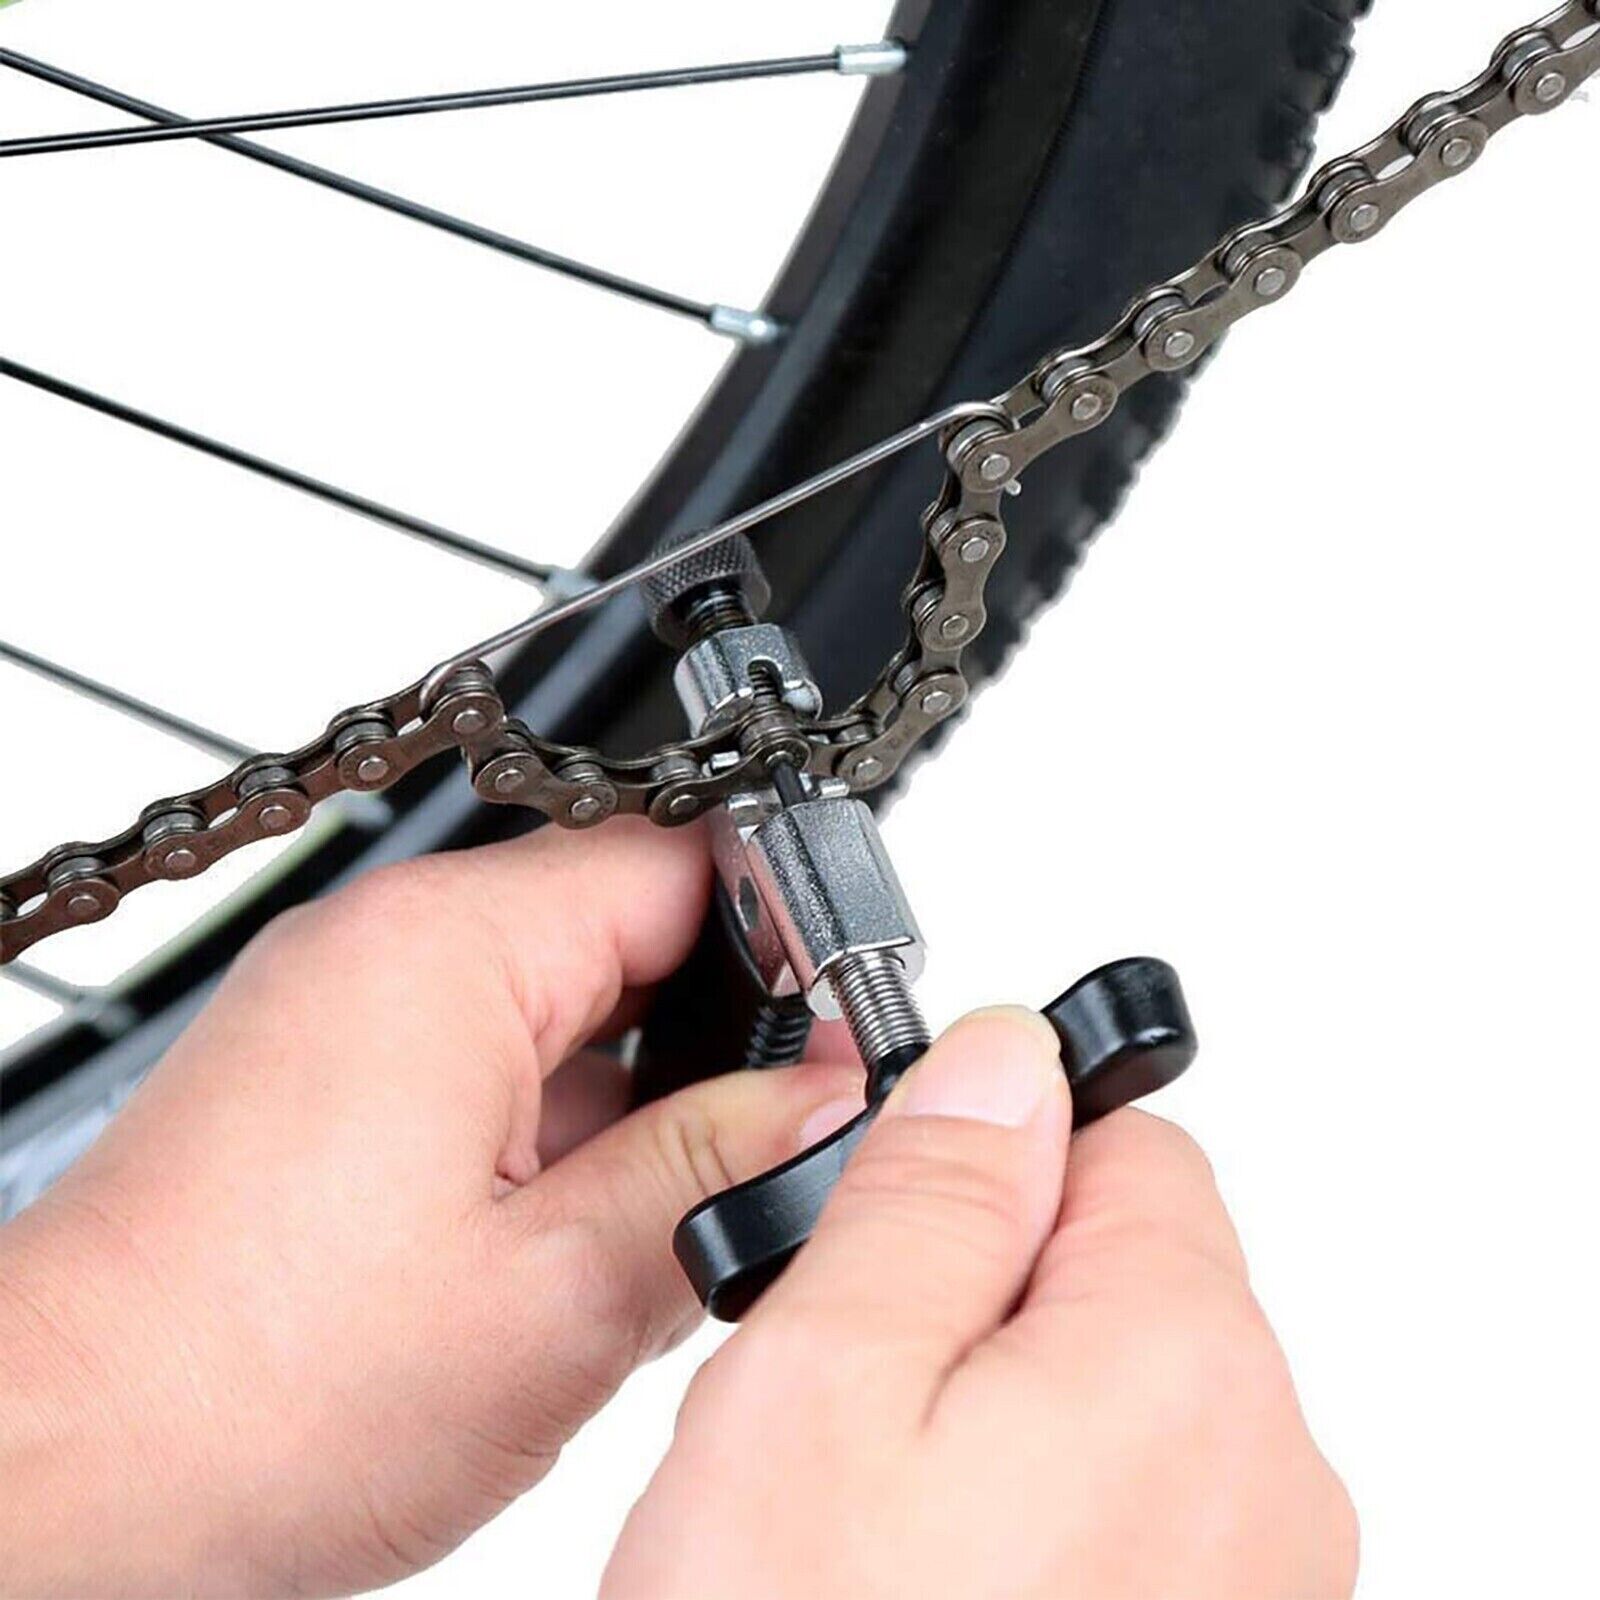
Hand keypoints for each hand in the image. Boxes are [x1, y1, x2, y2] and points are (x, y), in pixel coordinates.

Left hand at [0, 822, 862, 1596]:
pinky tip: (544, 1248)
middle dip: (703, 1048)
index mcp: (450, 949)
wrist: (49, 1471)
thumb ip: (716, 1174)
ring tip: (616, 1233)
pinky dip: (541, 1140)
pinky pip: (483, 1065)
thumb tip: (826, 1100)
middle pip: (621, 936)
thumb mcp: (555, 1296)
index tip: (832, 1037)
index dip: (783, 943)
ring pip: (559, 1014)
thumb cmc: (249, 1393)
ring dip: (620, 1110)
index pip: (680, 864)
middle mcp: (386, 949)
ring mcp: (346, 1013)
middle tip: (734, 1168)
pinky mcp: (322, 1079)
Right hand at [604, 1010, 1357, 1599]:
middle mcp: (1263, 1478)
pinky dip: (1028, 1514)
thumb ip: (930, 1194)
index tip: (889, 1222)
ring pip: (1112, 1397)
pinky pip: (1125, 1515)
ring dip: (993, 1411)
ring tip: (868, 1510)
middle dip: (980, 1294)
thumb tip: (1005, 1058)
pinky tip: (918, 1584)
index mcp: (1184, 1364)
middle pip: (1124, 1275)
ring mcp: (1254, 1586)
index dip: (987, 1162)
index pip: (1125, 1145)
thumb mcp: (824, 1382)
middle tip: (849, 1392)